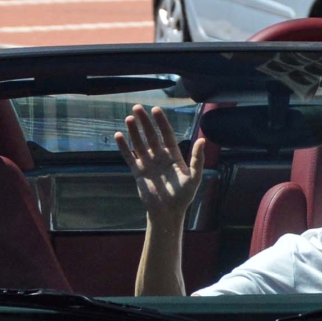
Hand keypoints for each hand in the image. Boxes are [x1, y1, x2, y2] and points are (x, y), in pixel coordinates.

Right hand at [119, 105, 205, 229]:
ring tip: (128, 118)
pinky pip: (129, 157)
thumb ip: (197, 159)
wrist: (168, 212)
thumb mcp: (194, 177)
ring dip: (134, 131)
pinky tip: (119, 135)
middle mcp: (160, 157)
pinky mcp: (138, 172)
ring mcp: (148, 163)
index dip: (161, 122)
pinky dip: (124, 147)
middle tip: (137, 108)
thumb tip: (203, 140)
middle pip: (151, 135)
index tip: (155, 110)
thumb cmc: (183, 196)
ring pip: (139, 143)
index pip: (166, 134)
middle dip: (144, 122)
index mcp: (173, 156)